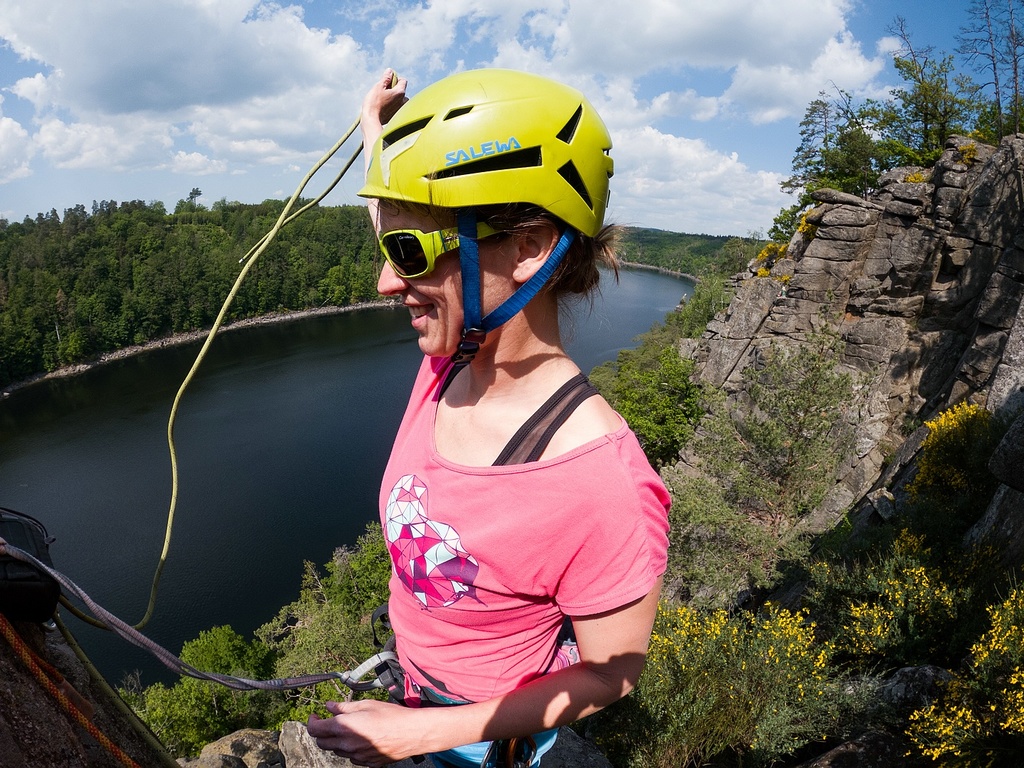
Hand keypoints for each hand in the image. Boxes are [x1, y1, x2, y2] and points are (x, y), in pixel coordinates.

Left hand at [306, 698, 421, 766]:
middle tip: (329, 722)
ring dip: (336, 741)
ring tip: (348, 729)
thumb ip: (344, 707)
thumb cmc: (391, 716)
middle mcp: (347, 744)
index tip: (316, 716)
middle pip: (322, 743)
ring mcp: (357, 756)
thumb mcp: (366, 705)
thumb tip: (329, 706)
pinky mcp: (367, 763)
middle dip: (322, 732)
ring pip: (336, 751)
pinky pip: (351, 758)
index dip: (312, 722)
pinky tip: (360, 739)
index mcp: (344, 727)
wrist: (411, 733)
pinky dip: (350, 749)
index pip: (315, 730)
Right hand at [361, 68, 407, 148]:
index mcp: (400, 92)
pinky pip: (396, 107)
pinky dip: (391, 106)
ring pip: (399, 100)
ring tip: (383, 101)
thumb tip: (390, 71)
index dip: (395, 79)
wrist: (371, 120)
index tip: (387, 82)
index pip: (403, 80)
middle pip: (401, 90)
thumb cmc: (374, 103)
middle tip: (383, 92)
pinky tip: (383, 108)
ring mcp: (400, 109)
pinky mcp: (396, 116)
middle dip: (394, 89)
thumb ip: (386, 78)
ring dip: (393, 98)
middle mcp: (403, 101)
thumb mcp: (379, 87)